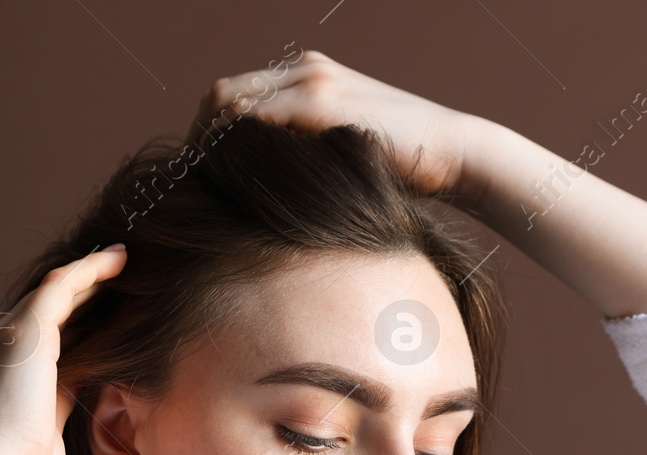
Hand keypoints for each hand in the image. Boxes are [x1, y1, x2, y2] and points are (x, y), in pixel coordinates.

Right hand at [0, 245, 126, 454]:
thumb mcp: (39, 433)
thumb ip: (56, 401)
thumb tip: (84, 379)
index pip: (25, 345)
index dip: (60, 328)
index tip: (92, 320)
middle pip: (35, 314)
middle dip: (75, 297)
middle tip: (114, 282)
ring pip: (48, 296)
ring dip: (88, 278)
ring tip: (122, 264)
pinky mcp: (20, 334)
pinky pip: (59, 287)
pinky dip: (90, 271)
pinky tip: (119, 261)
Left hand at [187, 49, 475, 197]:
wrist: (455, 152)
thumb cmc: (405, 167)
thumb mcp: (344, 151)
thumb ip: (307, 155)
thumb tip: (264, 193)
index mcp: (310, 74)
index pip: (234, 94)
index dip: (207, 133)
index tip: (200, 175)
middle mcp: (306, 68)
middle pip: (221, 94)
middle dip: (198, 138)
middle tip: (191, 184)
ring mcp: (313, 81)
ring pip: (230, 103)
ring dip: (208, 145)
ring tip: (204, 187)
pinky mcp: (322, 104)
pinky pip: (255, 118)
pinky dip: (233, 148)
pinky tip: (229, 183)